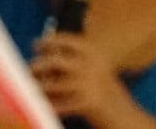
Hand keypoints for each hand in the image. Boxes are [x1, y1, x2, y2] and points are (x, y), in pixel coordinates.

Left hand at [31, 33, 153, 126]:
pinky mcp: (87, 103)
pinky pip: (57, 104)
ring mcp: (90, 85)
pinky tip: (45, 106)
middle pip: (54, 61)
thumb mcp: (96, 71)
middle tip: (30, 70)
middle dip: (37, 65)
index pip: (69, 41)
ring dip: (38, 87)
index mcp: (96, 56)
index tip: (37, 43)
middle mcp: (93, 67)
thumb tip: (44, 54)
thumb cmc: (104, 92)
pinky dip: (48, 105)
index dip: (50, 40)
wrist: (125, 115)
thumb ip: (73, 61)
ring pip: (51, 84)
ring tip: (32, 91)